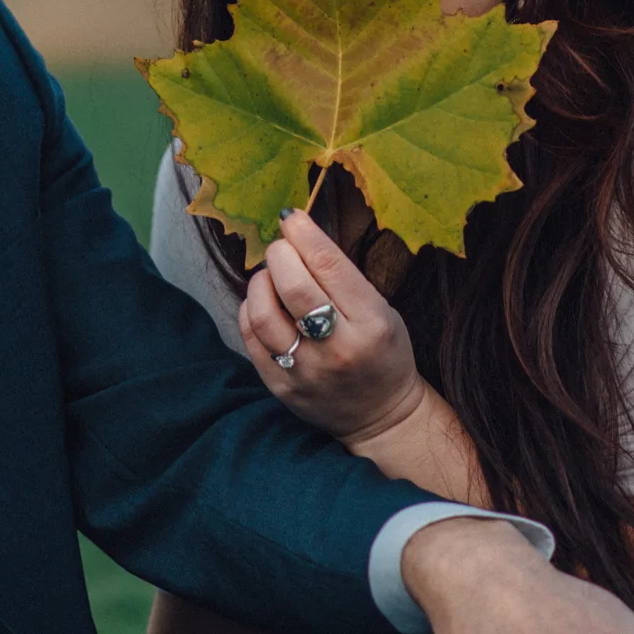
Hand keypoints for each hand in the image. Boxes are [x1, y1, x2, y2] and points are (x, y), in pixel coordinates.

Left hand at [236, 208, 427, 446]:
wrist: (382, 416)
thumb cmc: (384, 353)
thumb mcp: (382, 311)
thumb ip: (343, 278)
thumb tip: (299, 234)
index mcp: (371, 324)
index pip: (329, 266)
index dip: (304, 233)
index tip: (290, 217)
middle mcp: (338, 349)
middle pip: (292, 286)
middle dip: (279, 255)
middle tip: (281, 249)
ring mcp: (306, 372)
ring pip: (262, 314)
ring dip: (259, 282)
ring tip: (269, 277)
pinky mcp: (281, 388)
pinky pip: (251, 339)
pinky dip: (249, 311)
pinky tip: (262, 304)